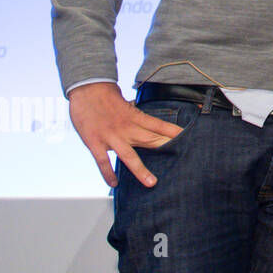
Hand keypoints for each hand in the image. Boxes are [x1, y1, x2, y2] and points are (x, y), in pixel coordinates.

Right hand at [68, 81, 183, 187]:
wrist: (86, 88)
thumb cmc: (105, 94)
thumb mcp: (124, 102)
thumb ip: (133, 113)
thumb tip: (141, 116)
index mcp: (135, 116)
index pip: (158, 125)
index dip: (172, 132)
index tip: (186, 138)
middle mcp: (126, 127)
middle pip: (149, 141)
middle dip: (164, 151)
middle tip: (179, 163)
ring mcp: (111, 136)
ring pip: (129, 156)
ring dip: (141, 170)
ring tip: (151, 183)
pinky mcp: (95, 142)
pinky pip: (103, 161)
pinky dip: (108, 173)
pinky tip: (114, 184)